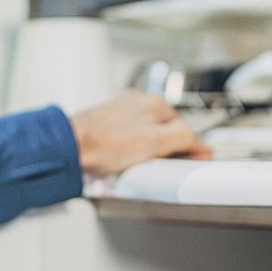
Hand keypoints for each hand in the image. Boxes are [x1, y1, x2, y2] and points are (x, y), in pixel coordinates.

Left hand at [67, 91, 209, 176]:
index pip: (185, 128)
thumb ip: (183, 140)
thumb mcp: (153, 143)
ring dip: (149, 151)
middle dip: (167, 150)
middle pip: (166, 131)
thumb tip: (202, 145)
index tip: (193, 162)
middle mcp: (139, 103)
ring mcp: (122, 112)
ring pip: (148, 135)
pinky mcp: (108, 124)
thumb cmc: (103, 145)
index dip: (190, 149)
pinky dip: (132, 151)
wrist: (69, 148)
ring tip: (139, 165)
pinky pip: (130, 139)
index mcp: (154, 103)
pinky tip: (124, 161)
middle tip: (162, 167)